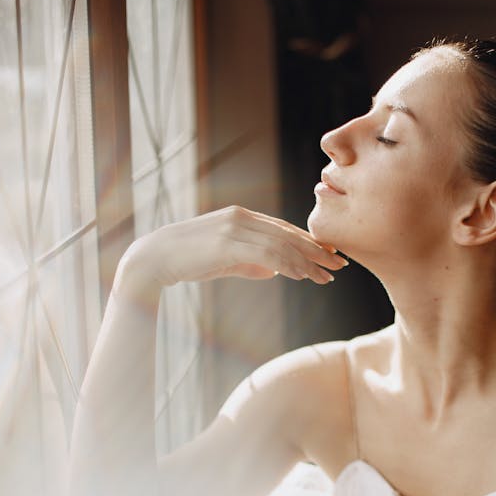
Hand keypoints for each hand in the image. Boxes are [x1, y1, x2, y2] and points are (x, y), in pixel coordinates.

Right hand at [126, 206, 348, 288]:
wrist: (157, 257)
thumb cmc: (189, 260)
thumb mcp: (225, 261)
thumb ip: (250, 264)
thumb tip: (274, 272)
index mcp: (243, 218)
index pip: (284, 229)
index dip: (309, 243)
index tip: (330, 256)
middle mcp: (242, 217)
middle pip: (289, 234)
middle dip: (317, 251)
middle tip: (339, 265)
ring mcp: (235, 228)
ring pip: (282, 244)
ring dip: (307, 262)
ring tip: (325, 277)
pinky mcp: (228, 243)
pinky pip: (266, 254)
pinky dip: (287, 264)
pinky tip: (302, 276)